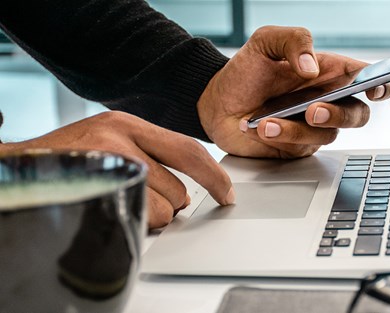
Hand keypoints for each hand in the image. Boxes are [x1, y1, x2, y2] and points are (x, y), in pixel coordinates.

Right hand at [0, 111, 233, 228]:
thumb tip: (190, 190)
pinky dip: (134, 223)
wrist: (20, 167)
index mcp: (128, 124)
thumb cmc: (68, 157)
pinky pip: (139, 218)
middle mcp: (119, 138)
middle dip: (171, 204)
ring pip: (162, 208)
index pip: (188, 150)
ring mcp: (106, 163)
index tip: (226, 193)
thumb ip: (150, 155)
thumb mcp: (110, 140)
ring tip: (121, 202)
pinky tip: (113, 210)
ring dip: (151, 216)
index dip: (214, 175)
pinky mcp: (95, 187)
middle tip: (145, 200)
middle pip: (179, 188)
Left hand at [198, 26, 389, 157]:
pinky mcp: (296, 147)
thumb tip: (313, 66)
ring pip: (328, 134)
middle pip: (358, 114)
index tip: (375, 89)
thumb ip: (294, 40)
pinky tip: (261, 127)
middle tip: (313, 110)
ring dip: (298, 128)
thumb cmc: (245, 71)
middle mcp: (327, 101)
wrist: (215, 102)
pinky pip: (301, 147)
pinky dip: (281, 137)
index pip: (367, 78)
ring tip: (268, 120)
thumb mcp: (265, 41)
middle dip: (340, 114)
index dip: (381, 84)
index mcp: (329, 73)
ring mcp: (313, 127)